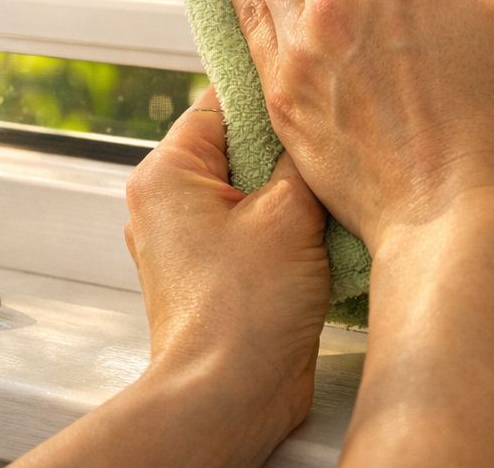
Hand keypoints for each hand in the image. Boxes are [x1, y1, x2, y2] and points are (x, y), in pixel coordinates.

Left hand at [124, 88, 329, 450]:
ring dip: (290, 199)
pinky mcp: (209, 276)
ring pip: (249, 193)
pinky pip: (250, 232)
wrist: (227, 395)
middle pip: (237, 148)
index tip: (314, 97)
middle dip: (286, 155)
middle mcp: (164, 203)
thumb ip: (300, 157)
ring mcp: (184, 242)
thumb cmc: (244, 310)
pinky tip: (318, 242)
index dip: (272, 99)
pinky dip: (284, 233)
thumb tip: (310, 127)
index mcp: (166, 172)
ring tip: (325, 204)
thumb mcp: (289, 212)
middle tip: (329, 156)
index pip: (221, 103)